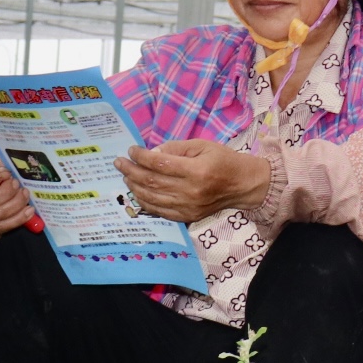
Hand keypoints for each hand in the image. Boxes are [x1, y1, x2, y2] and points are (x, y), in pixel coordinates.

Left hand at [114, 140, 271, 223]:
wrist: (243, 185)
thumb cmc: (224, 160)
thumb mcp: (202, 146)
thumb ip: (176, 148)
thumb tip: (152, 153)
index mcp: (196, 171)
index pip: (160, 164)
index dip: (141, 157)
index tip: (131, 150)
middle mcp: (191, 191)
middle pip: (152, 182)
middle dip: (131, 171)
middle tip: (119, 163)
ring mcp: (188, 206)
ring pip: (152, 198)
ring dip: (134, 186)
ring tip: (126, 176)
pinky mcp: (187, 216)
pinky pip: (159, 211)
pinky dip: (145, 202)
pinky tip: (137, 192)